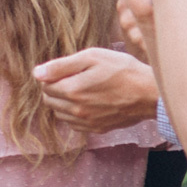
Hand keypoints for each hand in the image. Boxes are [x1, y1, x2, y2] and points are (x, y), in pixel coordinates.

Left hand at [33, 47, 162, 133]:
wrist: (150, 93)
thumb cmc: (123, 70)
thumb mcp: (93, 57)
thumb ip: (62, 65)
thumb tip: (36, 73)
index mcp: (72, 90)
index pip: (45, 85)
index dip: (52, 75)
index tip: (67, 70)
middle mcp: (76, 110)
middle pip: (49, 100)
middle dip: (55, 88)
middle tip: (74, 78)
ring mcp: (86, 122)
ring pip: (59, 113)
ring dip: (63, 102)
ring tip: (82, 89)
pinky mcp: (96, 129)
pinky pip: (73, 124)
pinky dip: (75, 114)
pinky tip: (88, 103)